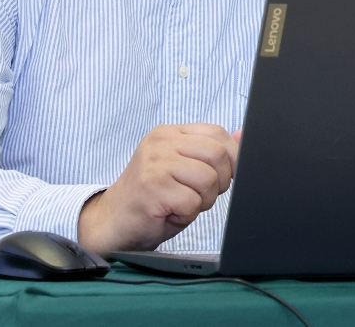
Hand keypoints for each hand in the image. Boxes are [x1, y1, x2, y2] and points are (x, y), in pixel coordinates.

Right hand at [77, 123, 239, 255]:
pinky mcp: (152, 187)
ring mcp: (155, 163)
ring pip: (208, 179)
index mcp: (170, 133)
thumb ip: (211, 152)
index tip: (224, 176)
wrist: (110, 222)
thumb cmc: (151, 198)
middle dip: (219, 182)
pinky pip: (192, 202)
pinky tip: (169, 212)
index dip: (231, 157)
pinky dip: (187, 214)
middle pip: (217, 155)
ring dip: (202, 201)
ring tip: (181, 204)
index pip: (216, 133)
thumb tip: (244, 134)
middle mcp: (161, 142)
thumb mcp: (183, 169)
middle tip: (199, 195)